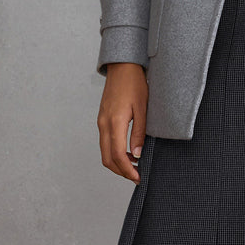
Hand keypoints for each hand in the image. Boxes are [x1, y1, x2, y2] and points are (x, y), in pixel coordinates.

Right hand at [98, 62, 147, 182]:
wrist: (122, 67)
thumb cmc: (135, 84)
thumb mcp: (142, 109)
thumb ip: (139, 133)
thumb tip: (138, 155)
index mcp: (115, 122)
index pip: (118, 155)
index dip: (127, 170)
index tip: (138, 178)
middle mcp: (104, 124)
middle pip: (107, 158)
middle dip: (121, 171)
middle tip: (137, 176)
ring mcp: (101, 122)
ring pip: (105, 151)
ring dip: (117, 163)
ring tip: (135, 166)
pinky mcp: (102, 119)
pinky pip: (105, 142)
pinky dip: (114, 152)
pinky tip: (129, 152)